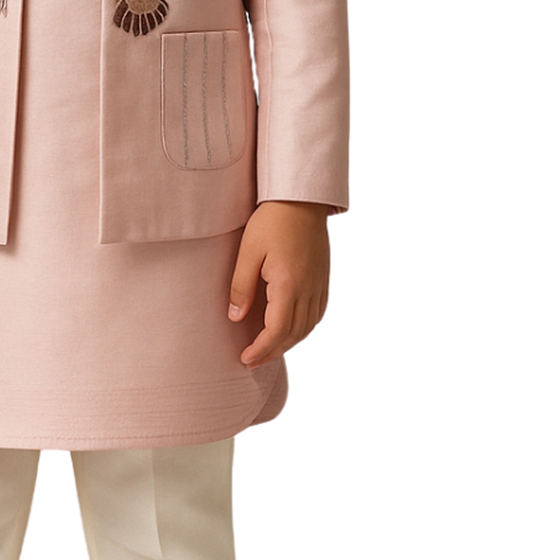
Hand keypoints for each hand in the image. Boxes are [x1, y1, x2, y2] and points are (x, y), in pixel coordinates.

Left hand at [228, 201, 331, 367]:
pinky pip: (317, 314)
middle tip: (251, 360)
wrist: (301, 199)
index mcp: (289, 285)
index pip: (277, 330)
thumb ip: (242, 287)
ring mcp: (319, 285)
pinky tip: (291, 329)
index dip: (261, 349)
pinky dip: (304, 328)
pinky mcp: (323, 279)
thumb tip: (236, 317)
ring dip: (288, 343)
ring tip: (268, 348)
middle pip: (293, 334)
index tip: (245, 359)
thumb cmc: (271, 221)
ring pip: (308, 327)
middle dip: (272, 352)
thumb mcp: (248, 252)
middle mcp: (308, 289)